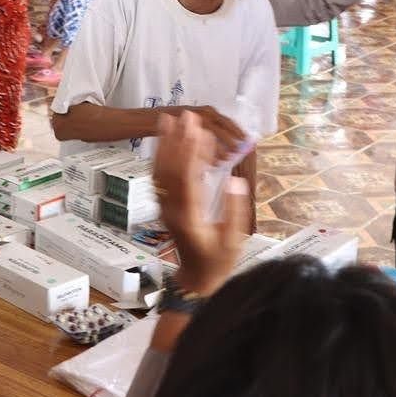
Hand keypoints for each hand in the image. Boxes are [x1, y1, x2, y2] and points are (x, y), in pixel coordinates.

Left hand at [153, 111, 248, 294]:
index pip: (188, 178)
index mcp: (190, 216)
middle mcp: (172, 208)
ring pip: (160, 171)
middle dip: (178, 139)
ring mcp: (165, 207)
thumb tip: (236, 182)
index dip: (192, 153)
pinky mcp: (164, 206)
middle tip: (186, 116)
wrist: (195, 280)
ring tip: (169, 119)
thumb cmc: (217, 262)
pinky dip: (160, 157)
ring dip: (164, 144)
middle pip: (171, 168)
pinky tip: (164, 141)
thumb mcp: (232, 241)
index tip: (199, 131)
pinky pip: (159, 178)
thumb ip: (234, 210)